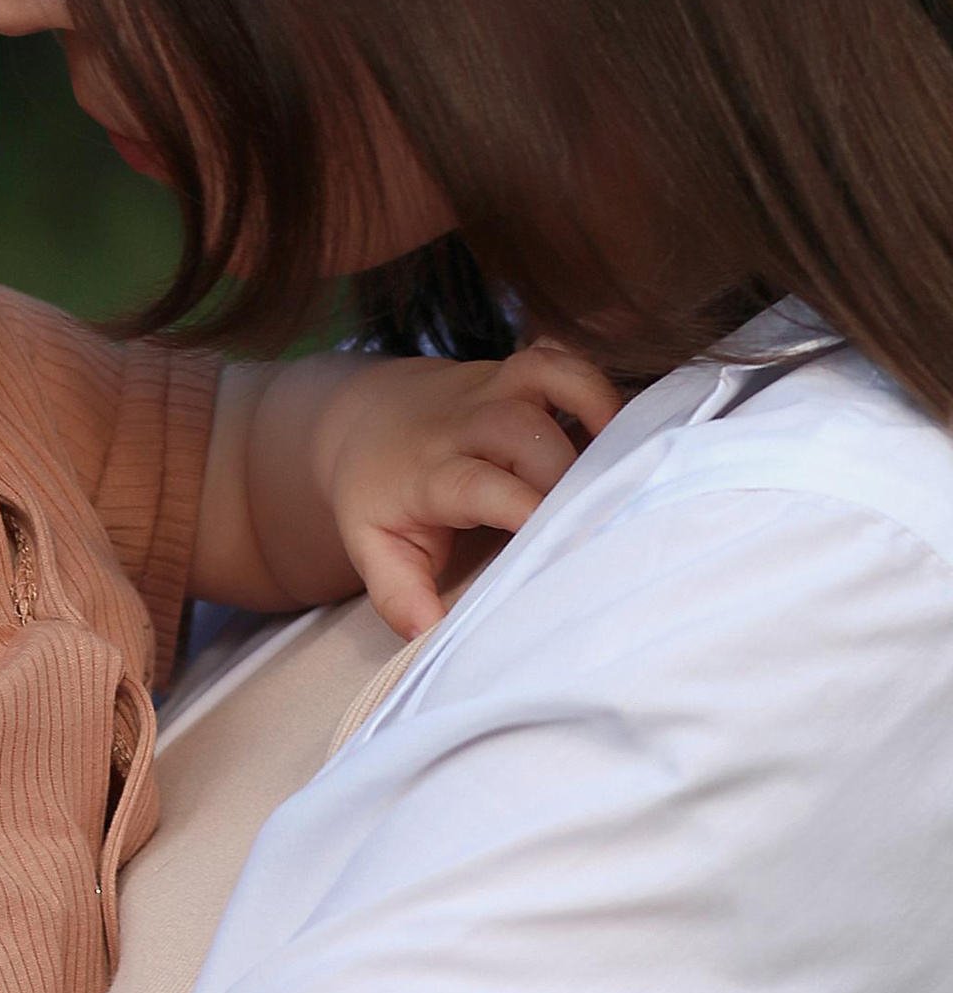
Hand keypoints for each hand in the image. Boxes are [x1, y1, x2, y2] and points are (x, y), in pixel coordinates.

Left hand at [320, 338, 621, 638]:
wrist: (362, 417)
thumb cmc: (379, 496)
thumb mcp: (372, 549)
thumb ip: (398, 594)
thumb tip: (430, 636)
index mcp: (433, 473)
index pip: (486, 488)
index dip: (529, 511)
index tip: (566, 547)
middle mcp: (466, 423)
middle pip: (527, 433)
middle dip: (570, 473)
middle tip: (606, 517)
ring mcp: (494, 388)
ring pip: (550, 373)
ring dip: (596, 406)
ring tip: (630, 457)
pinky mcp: (518, 371)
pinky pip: (563, 356)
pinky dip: (596, 381)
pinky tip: (623, 428)